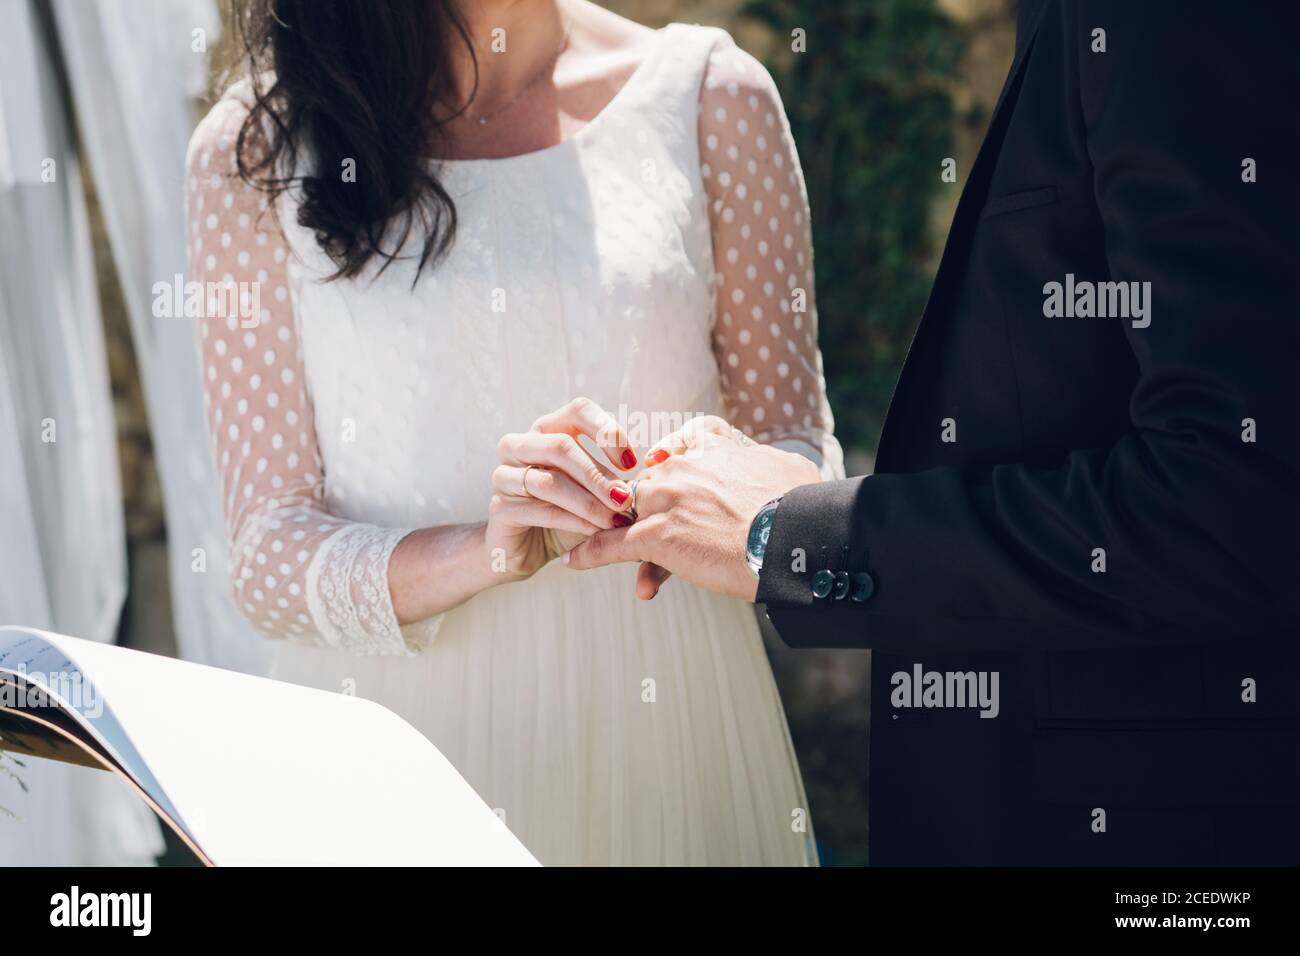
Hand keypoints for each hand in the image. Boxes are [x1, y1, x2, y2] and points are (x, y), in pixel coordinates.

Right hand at [487, 398, 637, 579]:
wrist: (527, 549)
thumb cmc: (568, 513)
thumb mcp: (595, 491)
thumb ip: (616, 479)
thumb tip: (652, 475)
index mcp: (547, 429)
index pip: (578, 410)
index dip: (607, 431)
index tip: (632, 462)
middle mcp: (521, 445)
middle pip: (561, 445)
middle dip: (599, 475)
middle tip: (626, 499)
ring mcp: (505, 475)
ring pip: (549, 481)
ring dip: (588, 503)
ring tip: (614, 520)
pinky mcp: (499, 508)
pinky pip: (538, 510)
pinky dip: (572, 522)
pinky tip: (594, 532)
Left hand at [563, 416, 820, 600]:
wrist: (798, 537)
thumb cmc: (804, 506)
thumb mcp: (784, 466)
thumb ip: (761, 461)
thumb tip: (768, 465)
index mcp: (712, 445)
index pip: (676, 451)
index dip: (670, 471)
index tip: (669, 486)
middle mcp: (683, 467)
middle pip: (650, 487)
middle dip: (649, 511)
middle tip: (657, 535)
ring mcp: (667, 500)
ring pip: (631, 515)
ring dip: (619, 532)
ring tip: (601, 545)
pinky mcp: (658, 536)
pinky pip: (613, 544)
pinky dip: (592, 553)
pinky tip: (575, 561)